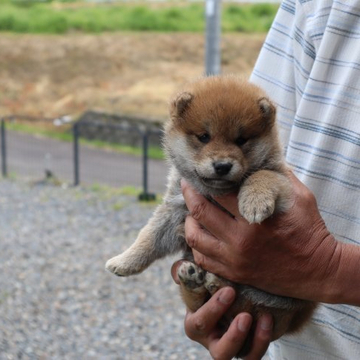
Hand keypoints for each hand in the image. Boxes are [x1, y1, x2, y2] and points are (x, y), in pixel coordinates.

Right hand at [171, 266, 272, 359]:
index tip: (230, 290)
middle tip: (246, 316)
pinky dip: (262, 340)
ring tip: (261, 319)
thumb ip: (186, 271)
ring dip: (253, 343)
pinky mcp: (245, 350)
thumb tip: (183, 266)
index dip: (214, 309)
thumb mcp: (197, 278)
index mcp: (195, 324)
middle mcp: (211, 341)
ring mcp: (229, 348)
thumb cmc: (208, 284)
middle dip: (233, 335)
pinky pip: (254, 355)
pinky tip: (268, 320)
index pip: (199, 323)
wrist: (228, 295)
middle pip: (220, 351)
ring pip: (240, 358)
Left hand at [181, 173, 346, 303]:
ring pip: (195, 238)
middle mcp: (239, 240)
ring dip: (189, 221)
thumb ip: (280, 177)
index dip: (206, 180)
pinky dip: (196, 246)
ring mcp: (233, 260)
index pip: (219, 193)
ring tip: (191, 212)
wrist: (319, 271)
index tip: (200, 172)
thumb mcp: (300, 198)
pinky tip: (200, 235)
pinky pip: (202, 260)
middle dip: (189, 194)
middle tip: (186, 185)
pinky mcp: (234, 274)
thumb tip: (265, 159)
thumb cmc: (310, 232)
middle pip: (200, 212)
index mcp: (254, 218)